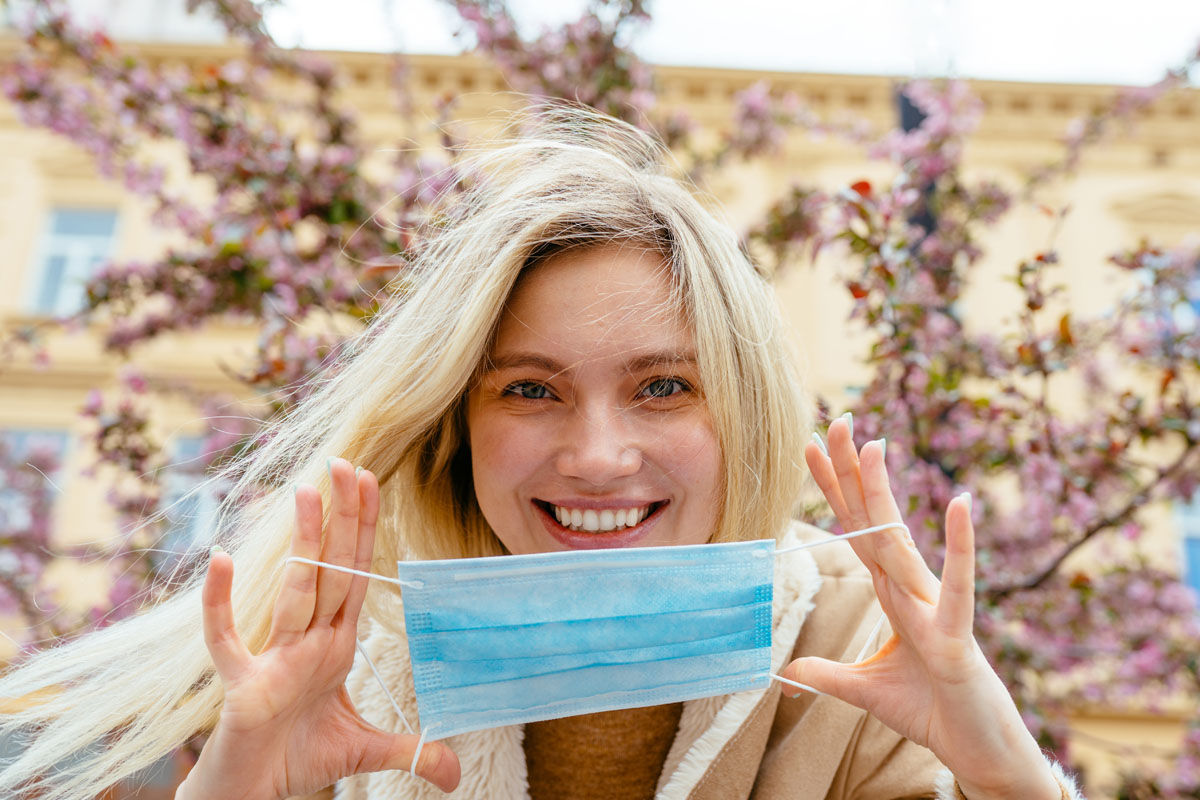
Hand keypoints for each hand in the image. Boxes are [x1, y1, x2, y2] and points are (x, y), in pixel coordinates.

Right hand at [179, 458, 459, 799]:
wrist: (252, 797)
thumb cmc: (298, 760)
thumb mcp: (365, 752)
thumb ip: (409, 752)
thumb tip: (455, 772)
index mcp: (335, 644)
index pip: (355, 575)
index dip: (364, 530)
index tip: (371, 480)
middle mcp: (307, 641)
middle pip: (329, 569)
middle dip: (341, 518)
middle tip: (346, 462)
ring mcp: (273, 658)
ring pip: (292, 590)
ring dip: (301, 543)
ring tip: (305, 492)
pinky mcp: (242, 684)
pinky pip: (226, 639)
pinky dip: (220, 603)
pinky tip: (221, 558)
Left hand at [780, 417, 1058, 799]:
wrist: (974, 748)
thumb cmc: (929, 710)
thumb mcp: (864, 690)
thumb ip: (827, 675)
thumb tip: (786, 670)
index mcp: (891, 592)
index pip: (855, 530)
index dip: (834, 490)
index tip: (811, 447)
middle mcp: (911, 588)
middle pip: (873, 521)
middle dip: (852, 472)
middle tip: (837, 419)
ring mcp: (932, 607)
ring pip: (900, 543)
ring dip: (885, 495)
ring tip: (874, 445)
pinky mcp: (953, 636)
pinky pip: (957, 587)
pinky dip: (960, 547)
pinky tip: (961, 504)